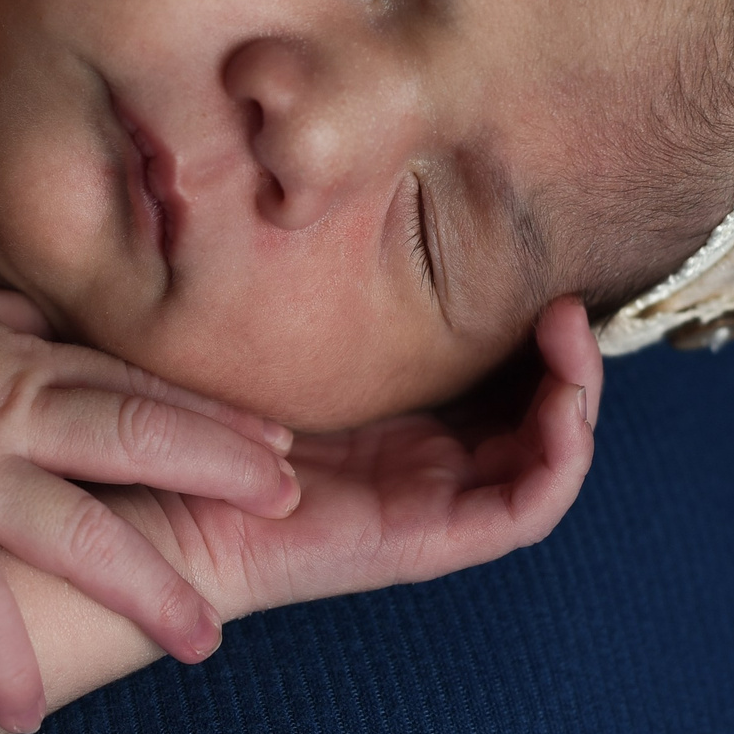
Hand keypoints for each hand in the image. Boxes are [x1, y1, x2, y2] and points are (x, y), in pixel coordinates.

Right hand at [0, 257, 297, 733]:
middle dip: (221, 472)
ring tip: (202, 642)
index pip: (140, 392)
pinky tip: (28, 716)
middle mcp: (10, 415)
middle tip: (293, 510)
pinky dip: (0, 661)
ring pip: (79, 533)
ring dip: (146, 588)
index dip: (217, 424)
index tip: (282, 452)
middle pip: (138, 441)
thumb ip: (10, 328)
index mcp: (25, 364)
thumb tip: (45, 330)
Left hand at [112, 296, 601, 622]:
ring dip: (578, 394)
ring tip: (568, 332)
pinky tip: (561, 403)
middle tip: (567, 297)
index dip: (531, 327)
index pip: (499, 375)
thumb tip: (337, 191)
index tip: (536, 268)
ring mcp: (435, 504)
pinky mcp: (432, 541)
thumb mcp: (271, 330)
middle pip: (538, 411)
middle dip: (569, 353)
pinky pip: (527, 508)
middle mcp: (428, 461)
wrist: (156, 502)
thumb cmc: (198, 411)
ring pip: (547, 455)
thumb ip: (316, 285)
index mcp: (398, 419)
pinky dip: (562, 458)